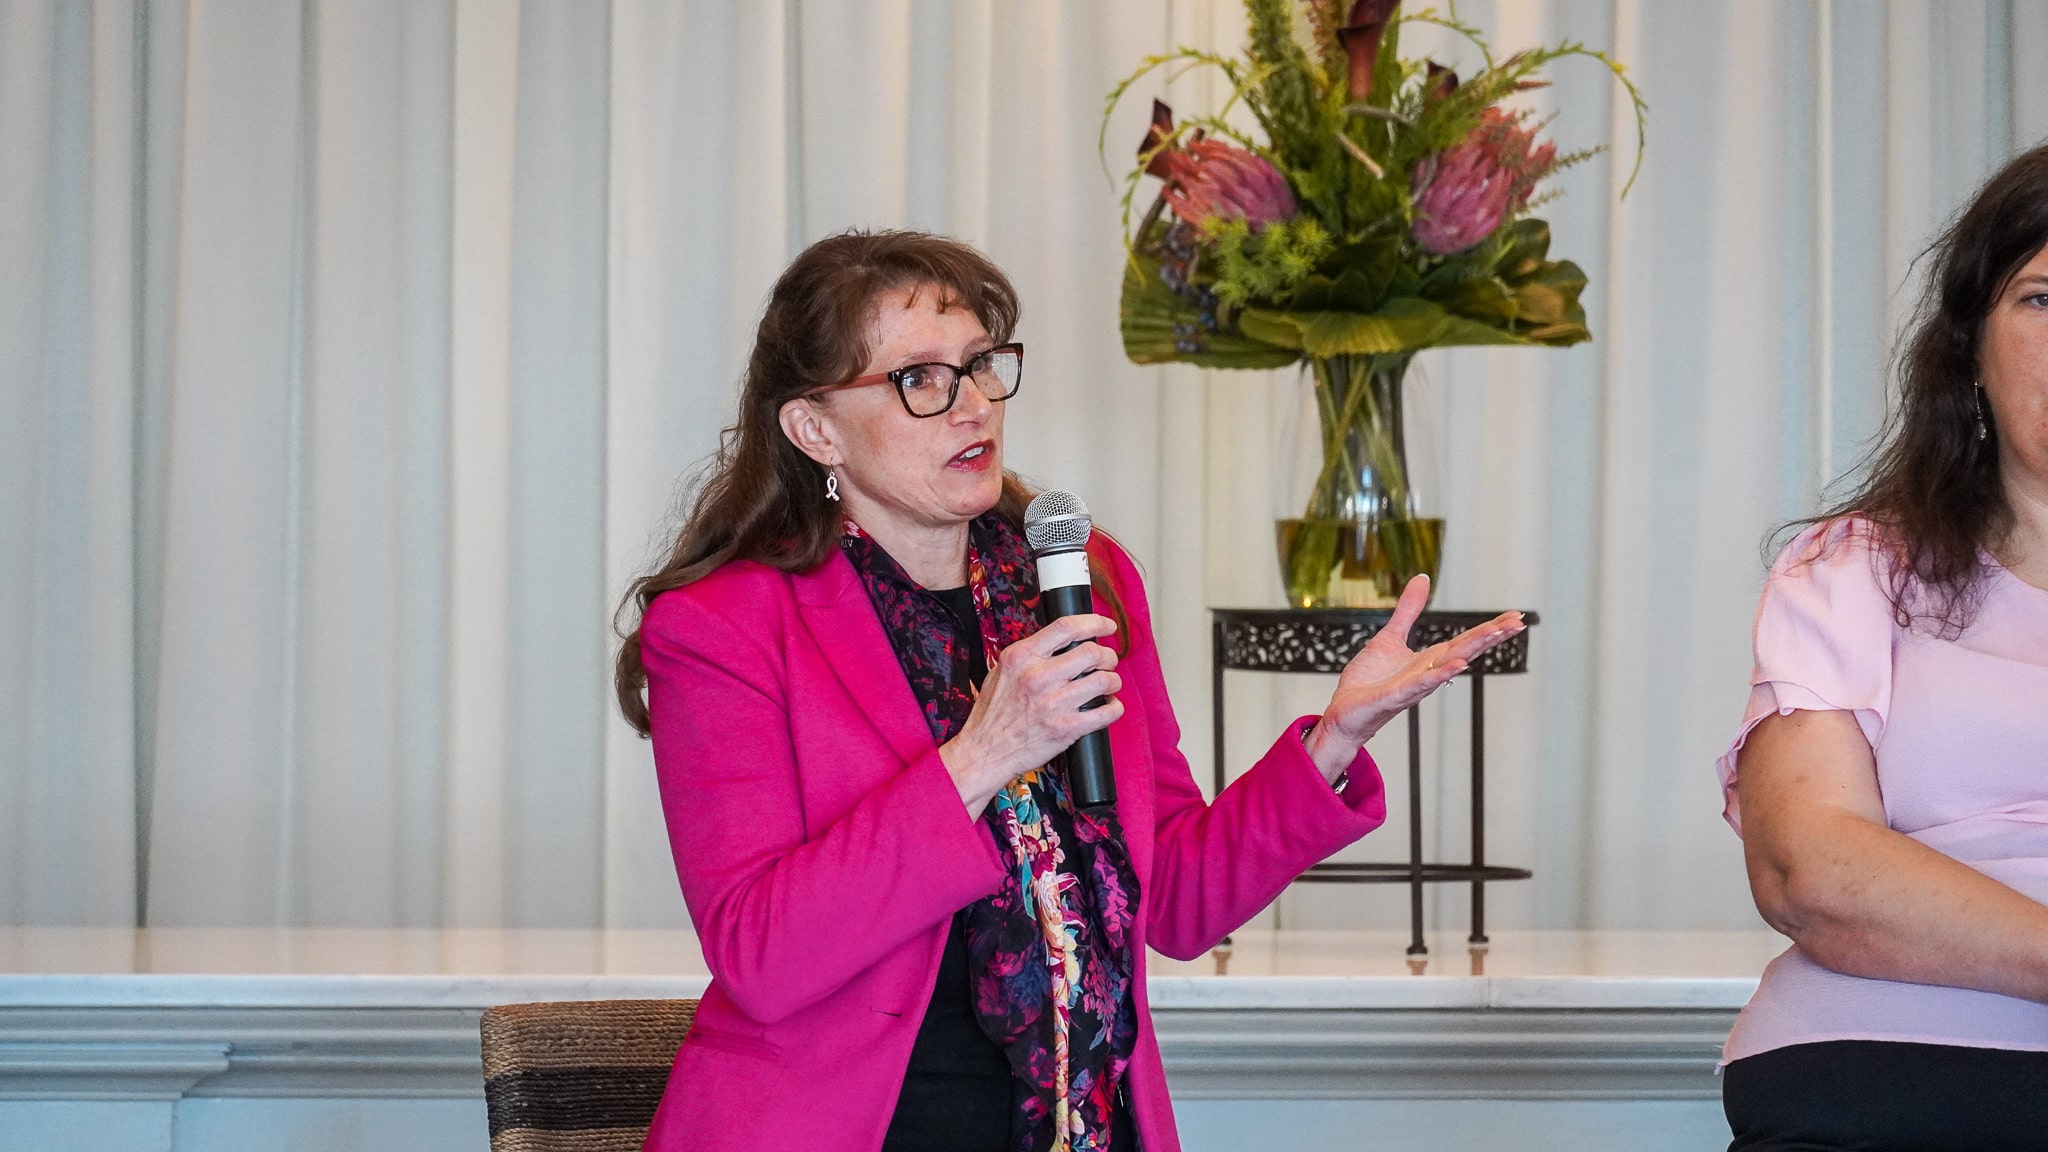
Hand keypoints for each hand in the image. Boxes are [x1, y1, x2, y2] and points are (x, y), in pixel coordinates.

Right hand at [939, 614, 1124, 812]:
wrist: (985, 752)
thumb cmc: (992, 714)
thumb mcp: (1002, 671)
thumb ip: (1029, 655)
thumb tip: (1062, 643)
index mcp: (1022, 657)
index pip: (1066, 627)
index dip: (1094, 622)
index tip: (1107, 626)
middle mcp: (1038, 676)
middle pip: (1092, 652)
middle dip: (1107, 656)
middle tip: (1108, 662)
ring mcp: (1053, 703)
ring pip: (1104, 680)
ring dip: (1113, 681)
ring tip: (1109, 684)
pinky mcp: (1066, 728)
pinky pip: (1105, 712)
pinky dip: (1114, 708)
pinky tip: (1109, 706)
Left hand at [1304, 575, 1524, 781]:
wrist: (1345, 710)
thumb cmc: (1369, 680)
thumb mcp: (1390, 636)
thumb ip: (1408, 610)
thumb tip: (1422, 578)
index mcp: (1429, 658)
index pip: (1466, 640)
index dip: (1490, 628)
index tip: (1515, 616)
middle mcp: (1428, 672)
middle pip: (1465, 650)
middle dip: (1491, 636)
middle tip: (1518, 623)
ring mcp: (1414, 685)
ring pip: (1449, 665)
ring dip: (1472, 649)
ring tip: (1496, 633)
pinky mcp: (1395, 695)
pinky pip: (1421, 684)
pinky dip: (1440, 675)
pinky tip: (1458, 664)